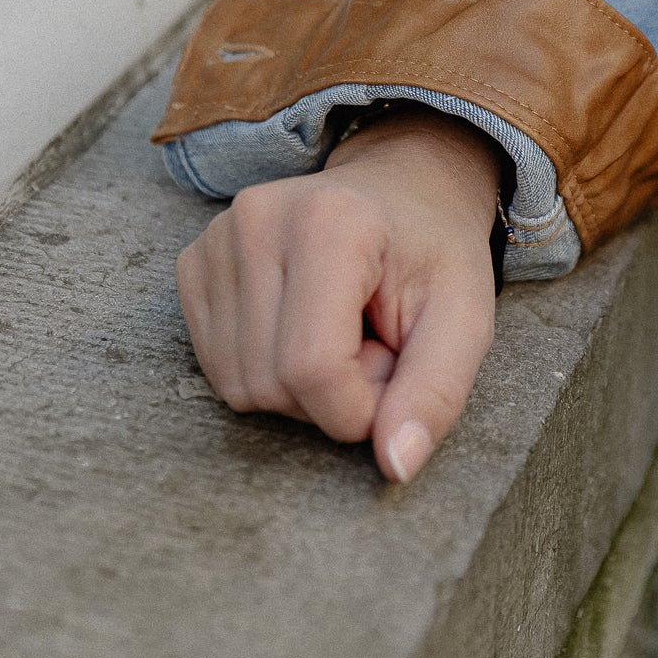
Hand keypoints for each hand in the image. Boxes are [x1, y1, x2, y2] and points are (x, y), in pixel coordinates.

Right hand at [175, 107, 503, 481]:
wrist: (400, 192)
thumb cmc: (433, 255)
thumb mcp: (464, 318)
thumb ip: (436, 392)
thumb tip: (396, 465)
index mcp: (330, 221)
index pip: (312, 368)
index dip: (358, 408)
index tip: (395, 377)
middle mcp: (257, 219)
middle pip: (272, 384)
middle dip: (333, 398)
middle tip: (374, 346)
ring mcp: (215, 239)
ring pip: (239, 386)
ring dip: (299, 390)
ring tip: (342, 336)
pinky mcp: (193, 264)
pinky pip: (218, 368)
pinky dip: (266, 372)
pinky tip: (301, 329)